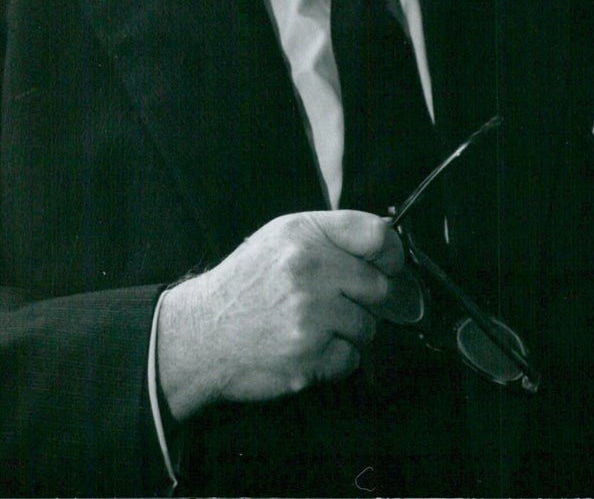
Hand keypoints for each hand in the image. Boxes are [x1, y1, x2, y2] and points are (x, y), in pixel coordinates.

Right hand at [156, 210, 406, 422]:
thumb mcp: (281, 238)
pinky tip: (308, 347)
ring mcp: (308, 315)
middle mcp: (308, 269)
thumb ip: (331, 236)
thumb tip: (386, 245)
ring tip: (316, 325)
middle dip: (370, 299)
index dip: (392, 254)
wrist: (201, 334)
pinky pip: (351, 358)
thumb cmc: (246, 284)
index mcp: (304, 233)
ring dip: (351, 330)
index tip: (390, 266)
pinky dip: (336, 358)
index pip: (377, 236)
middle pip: (380, 286)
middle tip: (345, 302)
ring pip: (368, 326)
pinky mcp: (307, 356)